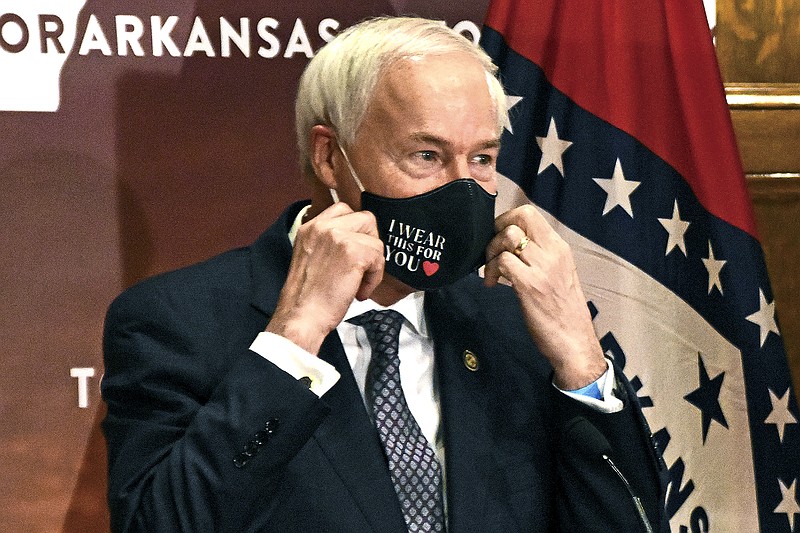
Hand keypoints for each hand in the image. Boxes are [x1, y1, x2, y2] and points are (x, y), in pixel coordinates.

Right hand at [266, 202, 384, 354]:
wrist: (301, 316)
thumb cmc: (307, 297)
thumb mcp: (310, 258)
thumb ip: (329, 243)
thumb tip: (357, 240)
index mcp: (310, 227)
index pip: (343, 209)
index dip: (357, 230)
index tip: (357, 250)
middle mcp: (322, 227)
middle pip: (365, 218)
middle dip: (370, 242)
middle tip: (363, 266)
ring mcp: (337, 237)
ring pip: (375, 240)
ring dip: (373, 264)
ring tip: (358, 284)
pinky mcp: (352, 252)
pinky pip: (378, 258)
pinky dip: (374, 278)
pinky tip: (359, 292)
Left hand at [483, 205, 605, 389]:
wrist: (575, 342)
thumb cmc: (563, 313)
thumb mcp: (557, 275)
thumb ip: (539, 257)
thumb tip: (511, 246)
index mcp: (560, 248)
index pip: (530, 213)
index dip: (507, 219)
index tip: (498, 238)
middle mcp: (553, 253)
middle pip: (520, 216)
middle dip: (497, 228)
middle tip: (492, 250)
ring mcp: (542, 268)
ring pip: (508, 236)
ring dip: (491, 251)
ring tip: (491, 271)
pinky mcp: (530, 285)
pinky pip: (503, 262)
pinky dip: (491, 270)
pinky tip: (492, 284)